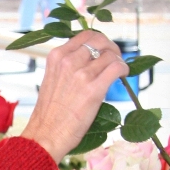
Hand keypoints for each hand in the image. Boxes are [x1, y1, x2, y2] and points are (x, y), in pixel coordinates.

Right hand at [21, 30, 129, 163]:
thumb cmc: (49, 113)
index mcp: (56, 57)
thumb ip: (68, 67)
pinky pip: (117, 67)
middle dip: (111, 48)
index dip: (100, 40)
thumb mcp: (52, 80)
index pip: (85, 35)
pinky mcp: (93, 89)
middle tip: (115, 58)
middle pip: (100, 41)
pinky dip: (124, 69)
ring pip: (111, 54)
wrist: (45, 135)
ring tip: (119, 71)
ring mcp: (81, 74)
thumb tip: (91, 61)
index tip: (104, 50)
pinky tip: (122, 76)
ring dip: (119, 61)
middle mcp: (68, 61)